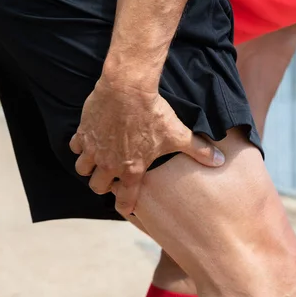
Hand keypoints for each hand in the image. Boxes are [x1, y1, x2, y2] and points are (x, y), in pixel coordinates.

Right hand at [69, 72, 225, 216]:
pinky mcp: (83, 132)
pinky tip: (90, 139)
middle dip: (104, 184)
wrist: (128, 89)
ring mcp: (93, 149)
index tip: (127, 208)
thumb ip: (198, 150)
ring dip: (90, 167)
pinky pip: (74, 147)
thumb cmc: (153, 113)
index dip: (126, 206)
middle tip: (112, 176)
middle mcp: (109, 164)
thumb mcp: (178, 134)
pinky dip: (80, 146)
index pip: (125, 199)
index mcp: (131, 169)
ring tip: (99, 159)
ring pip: (82, 169)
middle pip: (98, 187)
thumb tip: (220, 161)